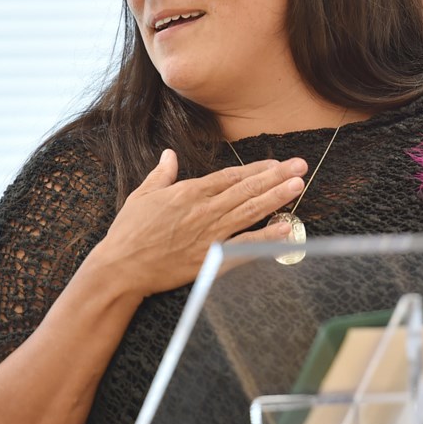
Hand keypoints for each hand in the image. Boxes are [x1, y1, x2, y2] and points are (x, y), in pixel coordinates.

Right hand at [90, 149, 306, 298]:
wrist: (121, 268)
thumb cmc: (129, 232)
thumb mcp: (142, 195)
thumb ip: (161, 174)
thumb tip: (169, 154)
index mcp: (189, 192)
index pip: (231, 176)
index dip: (257, 169)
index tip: (277, 162)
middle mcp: (205, 210)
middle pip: (247, 189)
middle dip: (277, 176)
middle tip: (301, 166)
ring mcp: (210, 234)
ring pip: (250, 211)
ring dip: (277, 198)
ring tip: (298, 186)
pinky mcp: (211, 258)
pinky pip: (244, 246)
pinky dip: (266, 237)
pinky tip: (285, 228)